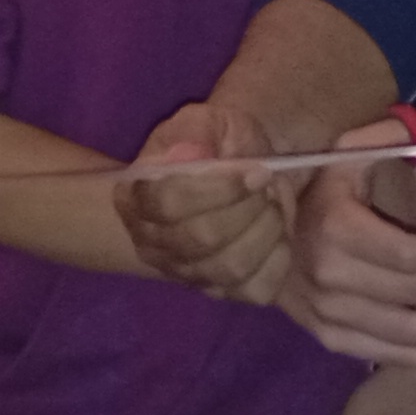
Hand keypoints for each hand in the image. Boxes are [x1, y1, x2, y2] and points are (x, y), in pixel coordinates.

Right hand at [118, 101, 299, 303]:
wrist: (236, 169)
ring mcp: (185, 274)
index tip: (257, 171)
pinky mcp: (221, 292)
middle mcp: (151, 243)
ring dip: (267, 230)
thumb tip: (189, 155)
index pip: (168, 203)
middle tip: (268, 185)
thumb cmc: (216, 144)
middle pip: (202, 238)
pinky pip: (255, 290)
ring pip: (229, 267)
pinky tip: (279, 235)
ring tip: (274, 205)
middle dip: (248, 207)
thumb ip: (197, 133)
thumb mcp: (207, 122)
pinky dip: (278, 259)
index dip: (218, 189)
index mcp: (136, 197)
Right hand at [288, 131, 415, 371]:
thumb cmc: (314, 188)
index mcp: (336, 229)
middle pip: (415, 296)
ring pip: (408, 335)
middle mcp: (330, 279)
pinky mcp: (331, 338)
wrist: (255, 232)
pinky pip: (389, 357)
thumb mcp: (347, 153)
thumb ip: (397, 138)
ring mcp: (328, 315)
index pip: (412, 256)